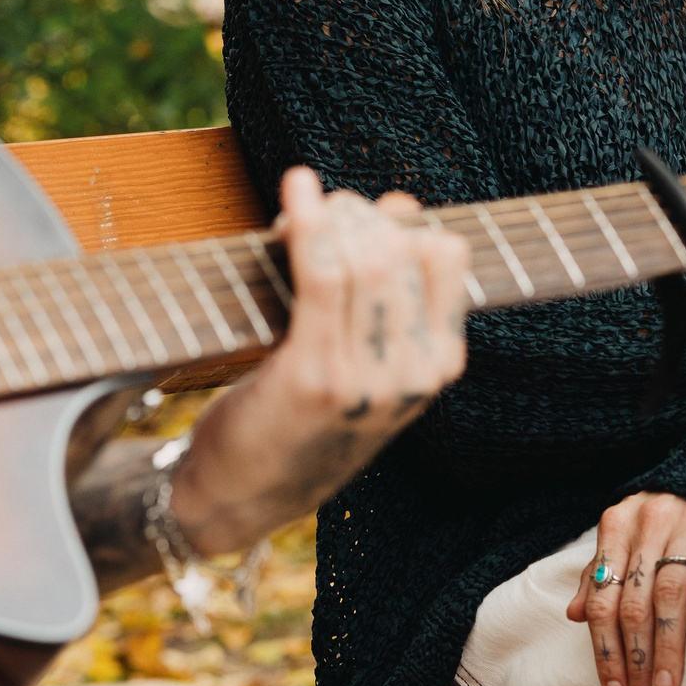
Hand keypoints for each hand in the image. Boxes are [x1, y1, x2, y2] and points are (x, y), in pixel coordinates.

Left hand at [167, 169, 470, 552]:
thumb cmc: (296, 415)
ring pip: (367, 256)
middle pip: (402, 248)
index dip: (397, 219)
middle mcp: (413, 375)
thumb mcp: (364, 362)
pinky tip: (295, 192)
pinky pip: (324, 275)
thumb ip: (388, 293)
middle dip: (353, 213)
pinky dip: (308, 223)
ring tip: (292, 216)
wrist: (240, 494)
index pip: (445, 254)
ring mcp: (369, 380)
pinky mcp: (316, 375)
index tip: (351, 220)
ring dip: (326, 217)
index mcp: (437, 366)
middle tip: (311, 215)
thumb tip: (404, 205)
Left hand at [567, 491, 685, 685]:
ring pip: (670, 591)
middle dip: (636, 658)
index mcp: (615, 527)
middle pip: (634, 602)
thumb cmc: (659, 514)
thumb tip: (573, 615)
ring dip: (668, 644)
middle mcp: (647, 524)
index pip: (602, 599)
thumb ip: (598, 573)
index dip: (605, 649)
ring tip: (666, 684)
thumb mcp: (622, 536)